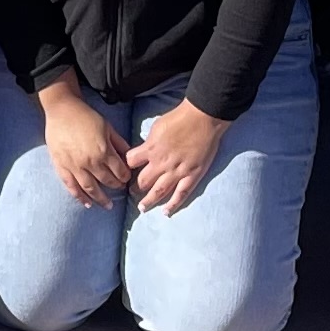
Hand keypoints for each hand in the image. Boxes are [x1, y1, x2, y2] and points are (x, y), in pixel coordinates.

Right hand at [38, 83, 129, 208]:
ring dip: (101, 199)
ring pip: (91, 189)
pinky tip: (87, 204)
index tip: (126, 178)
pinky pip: (72, 187)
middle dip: (116, 186)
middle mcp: (91, 163)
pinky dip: (80, 197)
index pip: (120, 172)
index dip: (125, 177)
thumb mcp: (108, 127)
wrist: (62, 110)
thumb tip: (129, 155)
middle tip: (119, 188)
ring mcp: (75, 167)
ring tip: (108, 205)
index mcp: (104, 152)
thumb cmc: (86, 116)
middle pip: (107, 181)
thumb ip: (119, 143)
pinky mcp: (62, 167)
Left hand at [130, 99, 231, 214]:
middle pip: (142, 180)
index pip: (130, 162)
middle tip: (132, 191)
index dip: (126, 166)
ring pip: (159, 191)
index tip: (126, 170)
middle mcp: (161, 163)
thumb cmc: (180, 118)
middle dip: (135, 187)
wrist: (203, 118)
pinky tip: (166, 212)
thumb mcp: (156, 126)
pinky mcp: (192, 175)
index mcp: (150, 149)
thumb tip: (145, 149)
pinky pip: (181, 194)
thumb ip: (150, 142)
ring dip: (149, 201)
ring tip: (142, 208)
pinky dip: (173, 205)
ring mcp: (177, 172)